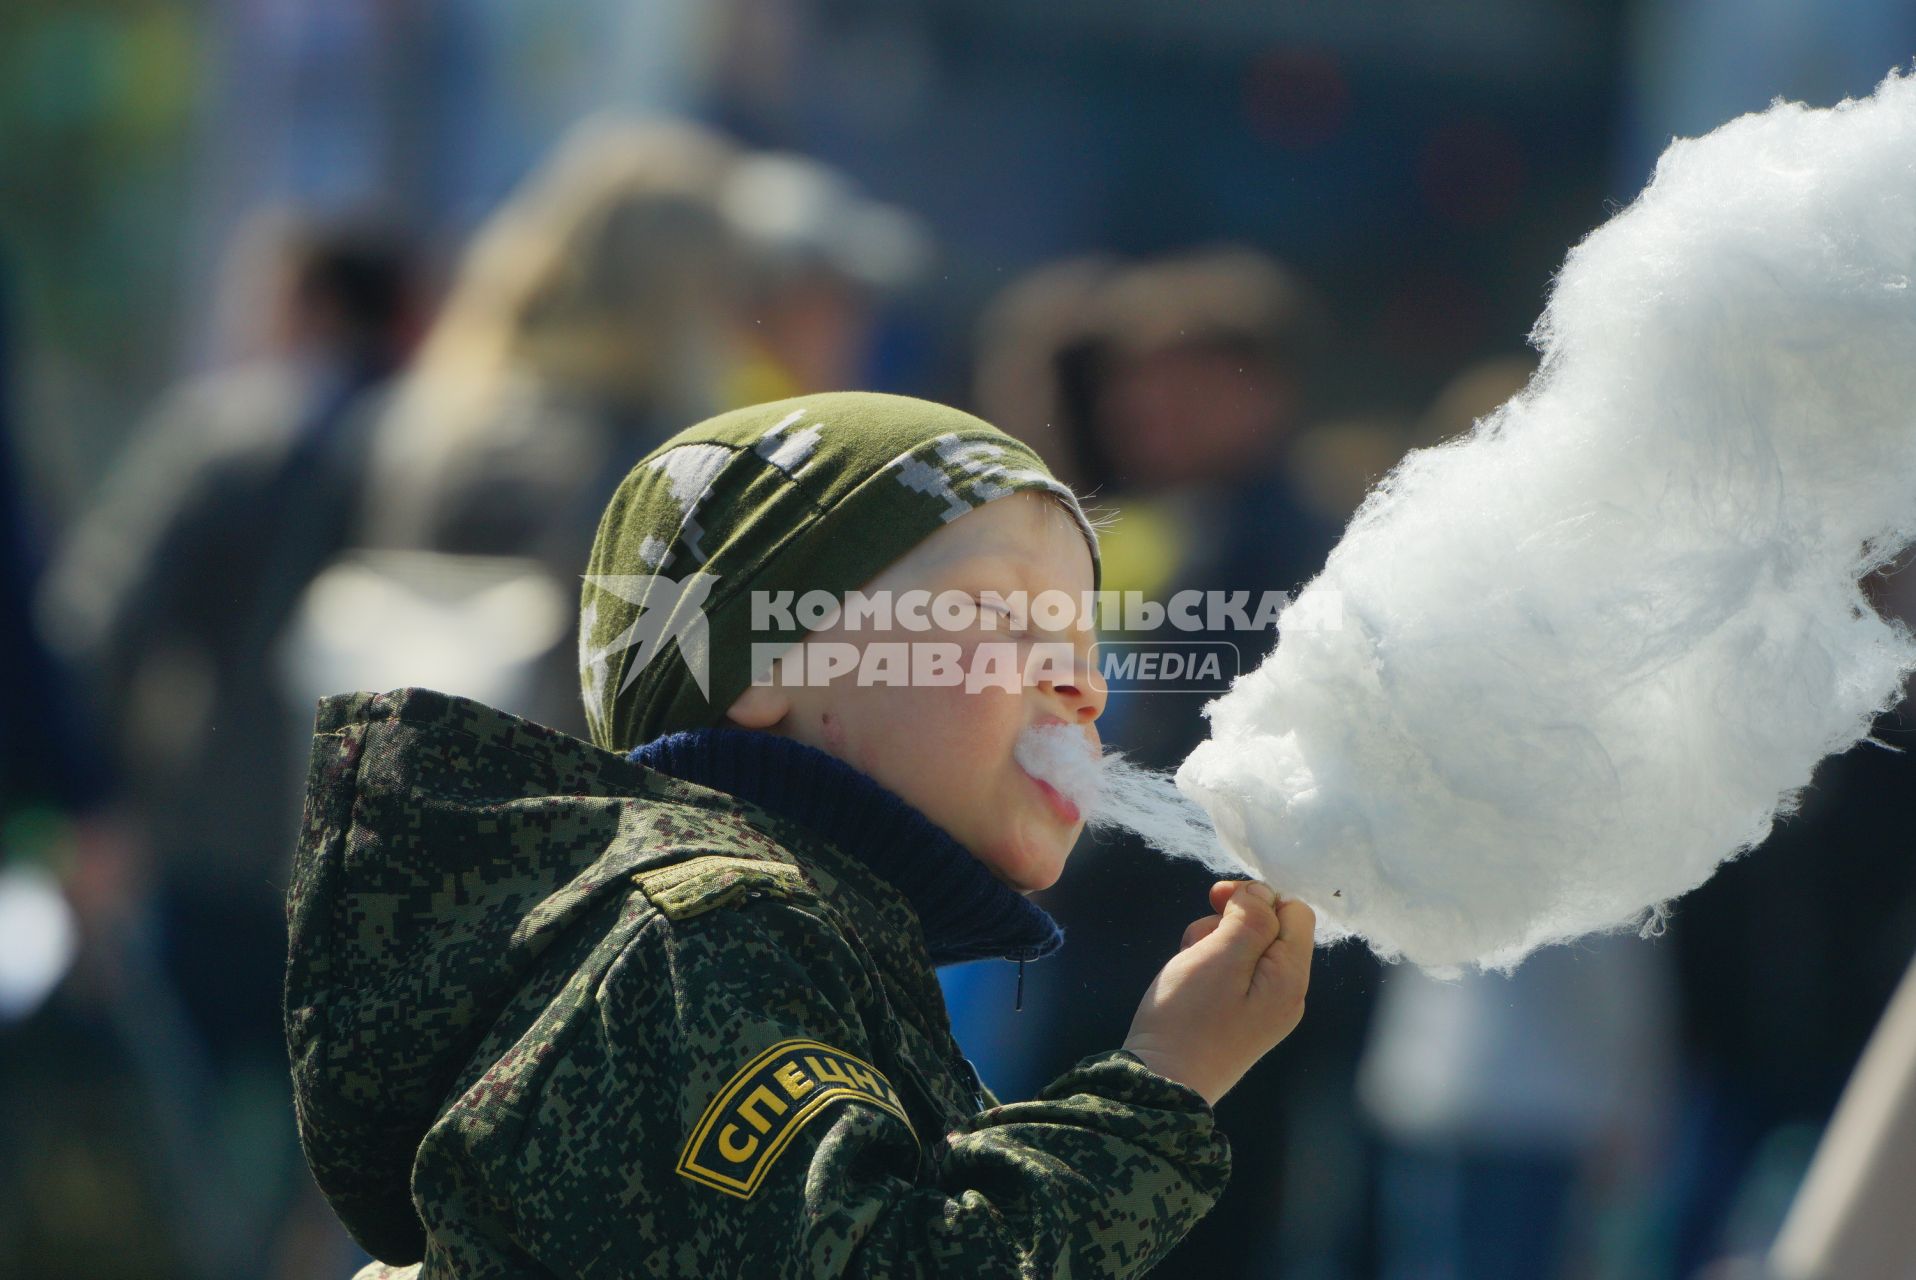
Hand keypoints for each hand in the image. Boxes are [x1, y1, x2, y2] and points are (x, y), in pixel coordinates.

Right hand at [1121, 880, 1314, 1105]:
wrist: (1160, 1084)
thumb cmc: (1187, 1019)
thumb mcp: (1219, 956)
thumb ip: (1250, 917)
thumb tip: (1264, 893)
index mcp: (1290, 978)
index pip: (1295, 912)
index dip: (1257, 897)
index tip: (1216, 899)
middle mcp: (1287, 994)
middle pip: (1269, 929)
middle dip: (1229, 922)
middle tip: (1196, 940)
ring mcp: (1265, 1010)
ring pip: (1245, 950)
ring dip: (1213, 943)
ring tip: (1187, 965)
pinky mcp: (1241, 1020)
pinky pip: (1233, 976)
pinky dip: (1209, 966)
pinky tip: (1188, 982)